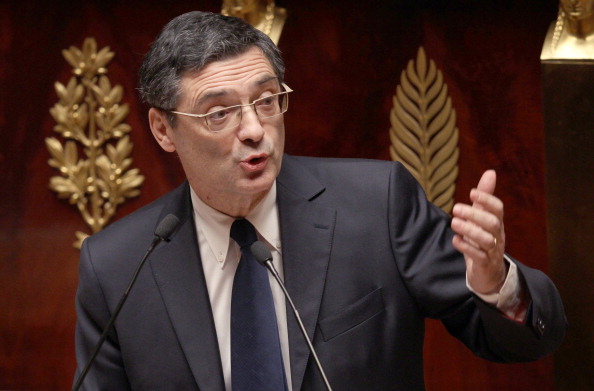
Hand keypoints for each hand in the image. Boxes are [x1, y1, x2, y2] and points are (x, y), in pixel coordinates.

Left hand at [451, 170, 505, 294]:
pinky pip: (479, 256)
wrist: (489, 273)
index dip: (487, 199)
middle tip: (455, 208)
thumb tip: (490, 172)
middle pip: (493, 223)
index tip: (471, 192)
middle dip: (475, 215)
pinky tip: (456, 240)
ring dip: (470, 230)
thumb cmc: (483, 240)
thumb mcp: (483, 217)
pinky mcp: (485, 264)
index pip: (498, 209)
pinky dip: (467, 248)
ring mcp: (493, 251)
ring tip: (454, 222)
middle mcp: (497, 236)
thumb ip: (484, 197)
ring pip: (487, 240)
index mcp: (497, 223)